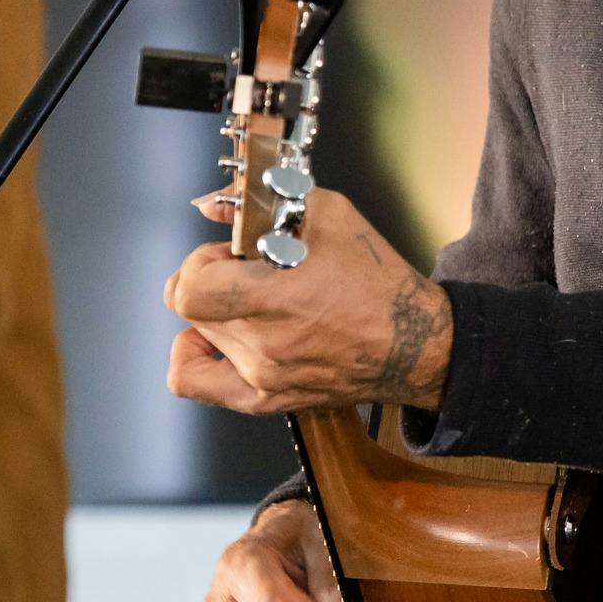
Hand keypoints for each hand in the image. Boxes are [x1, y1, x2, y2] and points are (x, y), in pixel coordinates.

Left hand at [164, 188, 450, 417]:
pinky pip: (195, 382)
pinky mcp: (264, 398)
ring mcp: (261, 377)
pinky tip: (213, 338)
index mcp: (278, 301)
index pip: (189, 289)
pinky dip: (192, 355)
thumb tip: (213, 204)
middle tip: (244, 269)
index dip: (201, 262)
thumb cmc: (379, 284)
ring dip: (214, 308)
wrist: (413, 344)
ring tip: (248, 299)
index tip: (229, 254)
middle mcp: (263, 345)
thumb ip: (261, 203)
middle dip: (212, 276)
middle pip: (190, 306)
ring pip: (197, 333)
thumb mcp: (329, 215)